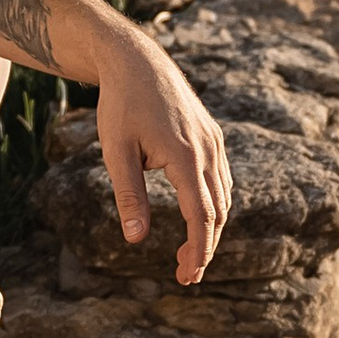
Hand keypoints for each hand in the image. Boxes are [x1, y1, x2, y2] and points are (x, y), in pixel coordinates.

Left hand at [94, 29, 231, 286]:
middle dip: (204, 247)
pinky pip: (221, 178)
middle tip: (184, 276)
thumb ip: (128, 196)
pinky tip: (198, 216)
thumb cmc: (121, 105)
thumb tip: (135, 239)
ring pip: (223, 196)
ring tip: (189, 253)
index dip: (198, 250)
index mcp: (185, 157)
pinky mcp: (212, 135)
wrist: (137, 61)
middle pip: (217, 212)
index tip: (188, 276)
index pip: (200, 216)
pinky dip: (214, 204)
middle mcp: (207, 150)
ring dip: (210, 228)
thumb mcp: (116, 152)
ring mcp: (213, 141)